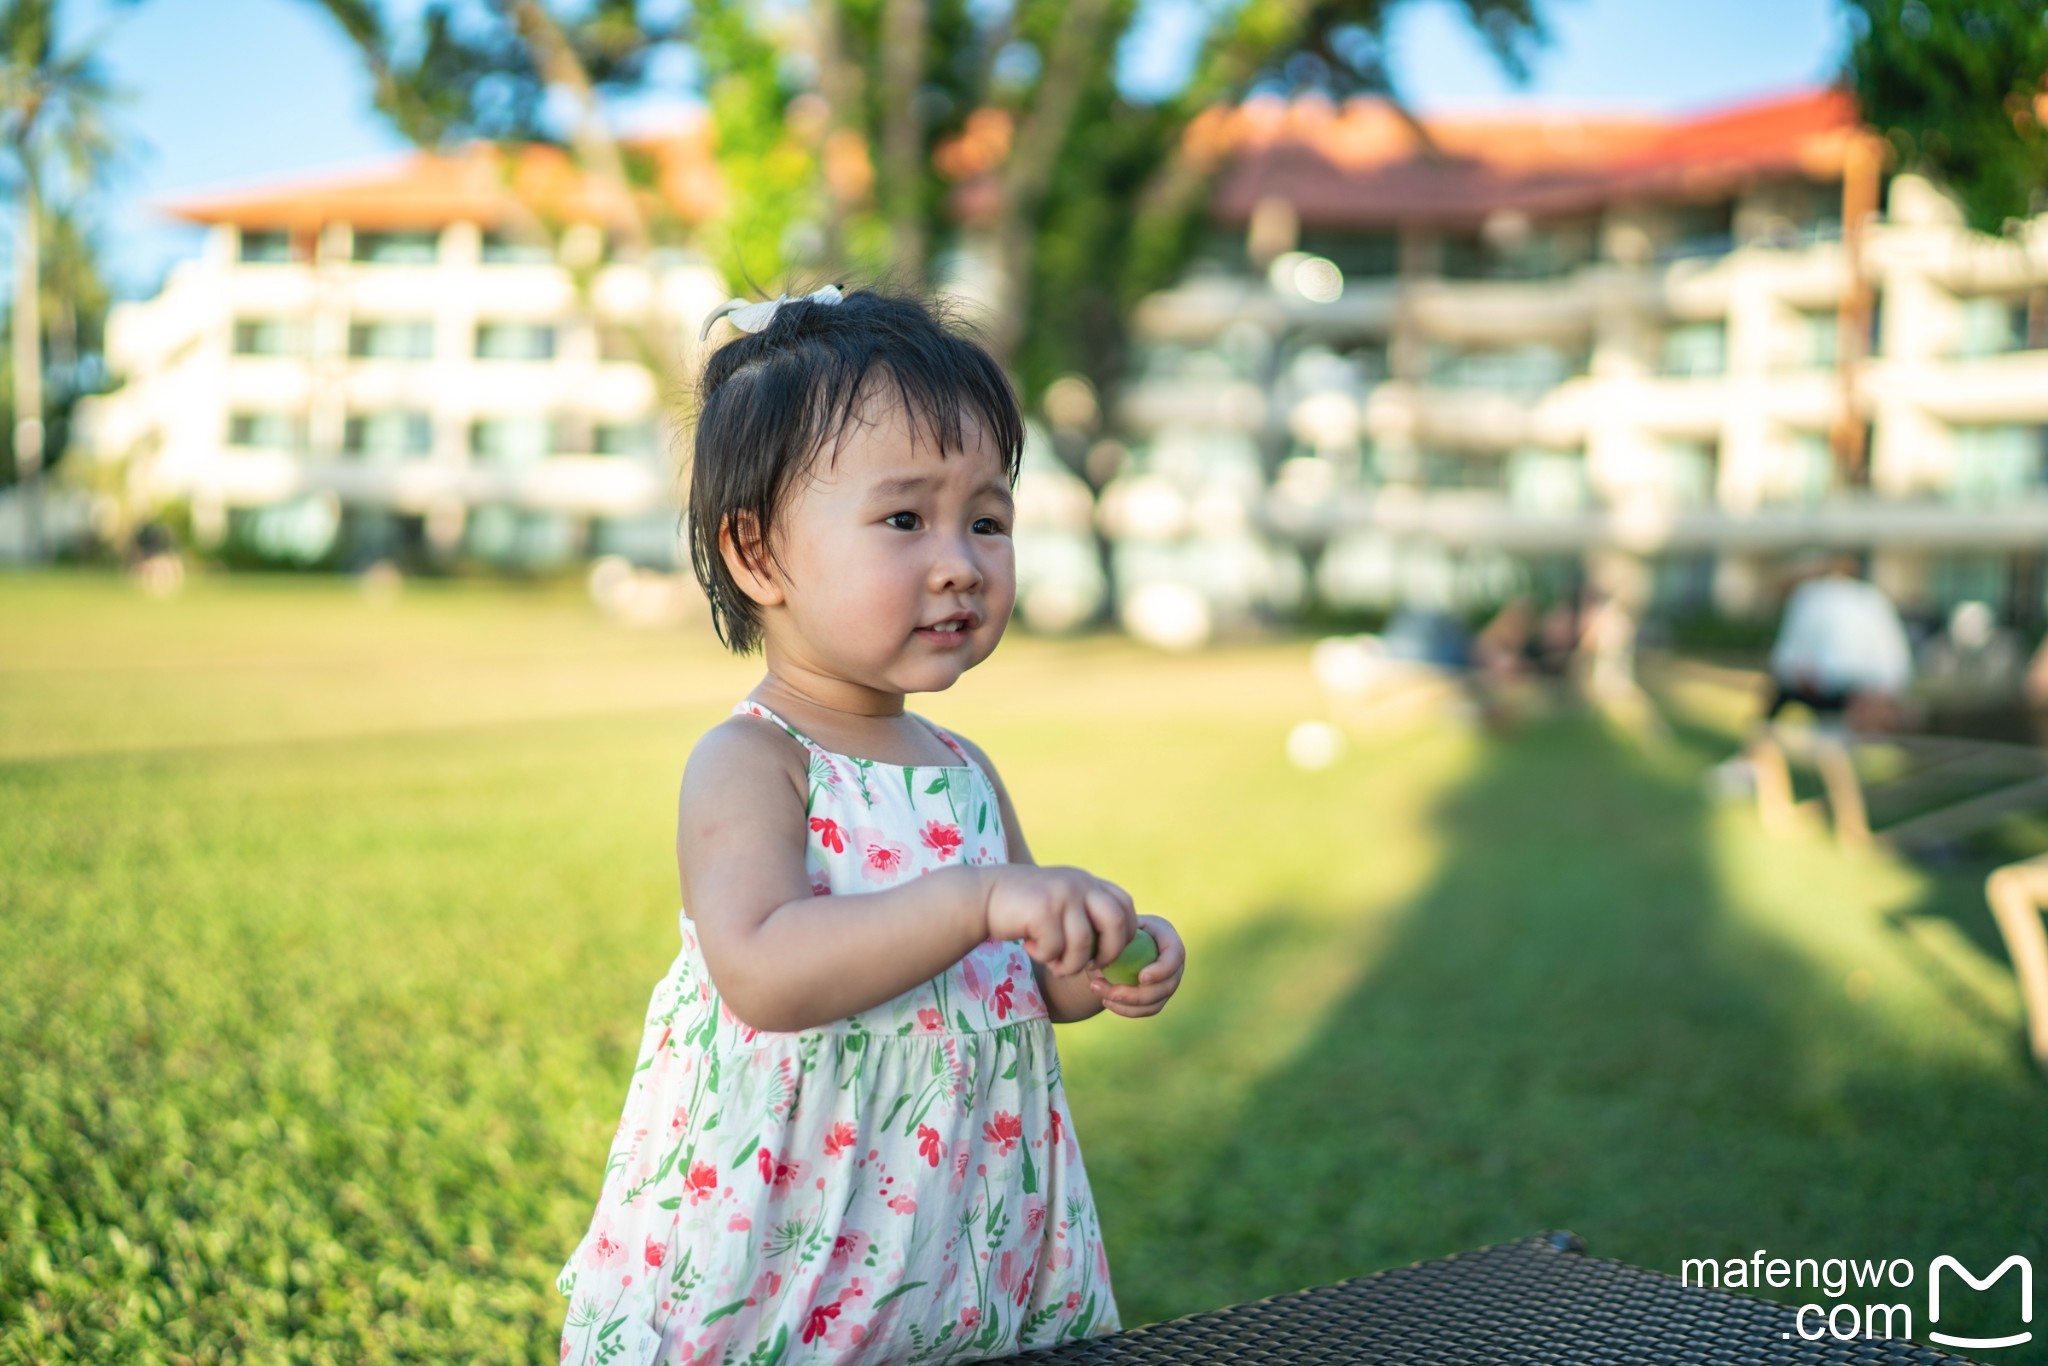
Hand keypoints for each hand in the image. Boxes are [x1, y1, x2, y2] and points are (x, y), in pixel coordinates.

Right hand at [984, 865, 1137, 979]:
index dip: (1124, 934)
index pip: (1125, 905)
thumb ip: (1085, 913)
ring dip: (1070, 964)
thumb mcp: (1060, 901)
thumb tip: (1115, 948)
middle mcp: (1078, 883)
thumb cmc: (1023, 908)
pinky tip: (1031, 948)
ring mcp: (1061, 894)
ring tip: (1054, 964)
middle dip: (1109, 953)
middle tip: (1091, 967)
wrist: (981, 896)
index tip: (1106, 953)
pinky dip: (1046, 957)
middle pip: (1116, 923)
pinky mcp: (1042, 909)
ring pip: (1084, 944)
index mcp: (1087, 881)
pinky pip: (1056, 948)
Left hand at [1088, 915, 1183, 1018]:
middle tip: (1110, 992)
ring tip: (1099, 991)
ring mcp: (1168, 982)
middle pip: (1167, 986)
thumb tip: (1104, 947)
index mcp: (1167, 937)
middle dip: (1137, 994)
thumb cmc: (1116, 928)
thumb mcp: (1116, 925)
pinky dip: (1126, 1009)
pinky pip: (1146, 1010)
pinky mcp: (1158, 997)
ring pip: (1155, 1003)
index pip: (1175, 955)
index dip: (1162, 970)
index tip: (1141, 978)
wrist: (1117, 944)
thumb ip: (1116, 932)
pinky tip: (1106, 1000)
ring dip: (1127, 1004)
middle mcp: (1174, 962)